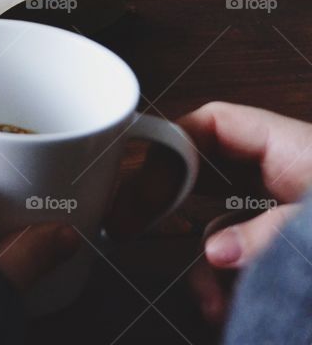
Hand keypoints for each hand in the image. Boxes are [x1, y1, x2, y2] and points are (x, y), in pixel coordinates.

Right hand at [110, 102, 311, 322]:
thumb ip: (268, 235)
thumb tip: (215, 253)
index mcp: (290, 148)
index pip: (212, 121)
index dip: (171, 136)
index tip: (139, 166)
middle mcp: (284, 174)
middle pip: (206, 173)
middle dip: (178, 209)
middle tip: (136, 227)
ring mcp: (286, 214)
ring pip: (223, 224)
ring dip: (208, 263)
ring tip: (210, 298)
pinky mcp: (291, 251)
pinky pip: (246, 257)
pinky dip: (232, 283)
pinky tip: (228, 305)